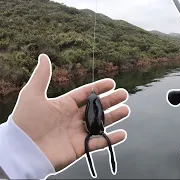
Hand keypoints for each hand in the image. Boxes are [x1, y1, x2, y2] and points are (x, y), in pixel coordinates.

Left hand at [12, 54, 129, 171]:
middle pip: (97, 107)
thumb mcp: (32, 95)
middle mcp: (73, 118)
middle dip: (111, 100)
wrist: (22, 151)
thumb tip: (44, 56)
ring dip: (114, 117)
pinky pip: (99, 143)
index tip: (112, 83)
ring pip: (101, 123)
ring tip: (126, 110)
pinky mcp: (80, 147)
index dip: (99, 88)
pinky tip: (123, 133)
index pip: (85, 94)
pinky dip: (111, 139)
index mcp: (64, 105)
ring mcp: (77, 133)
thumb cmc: (25, 122)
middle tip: (124, 94)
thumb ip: (41, 76)